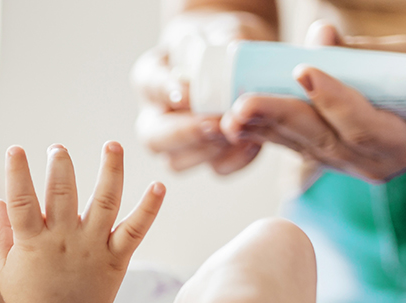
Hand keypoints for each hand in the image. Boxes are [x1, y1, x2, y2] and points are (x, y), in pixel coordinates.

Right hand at [0, 143, 164, 302]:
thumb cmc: (27, 302)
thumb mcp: (3, 270)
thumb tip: (0, 200)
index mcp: (32, 244)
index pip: (22, 201)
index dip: (17, 173)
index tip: (15, 149)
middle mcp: (63, 242)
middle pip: (63, 195)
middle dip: (61, 166)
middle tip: (59, 149)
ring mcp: (92, 250)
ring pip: (104, 203)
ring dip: (110, 171)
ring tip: (113, 145)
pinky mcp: (116, 261)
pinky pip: (135, 231)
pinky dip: (149, 209)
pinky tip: (159, 186)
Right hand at [132, 12, 274, 174]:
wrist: (239, 58)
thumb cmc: (225, 41)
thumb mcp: (223, 30)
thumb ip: (226, 38)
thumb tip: (232, 48)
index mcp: (152, 78)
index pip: (150, 85)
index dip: (166, 92)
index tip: (186, 92)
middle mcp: (156, 115)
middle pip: (153, 137)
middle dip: (185, 134)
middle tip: (214, 123)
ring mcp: (178, 142)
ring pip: (177, 162)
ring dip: (209, 151)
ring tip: (238, 132)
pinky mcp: (210, 156)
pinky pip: (216, 169)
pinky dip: (236, 159)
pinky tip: (254, 141)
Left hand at [220, 21, 405, 181]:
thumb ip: (362, 51)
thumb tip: (319, 34)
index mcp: (404, 143)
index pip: (362, 127)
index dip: (332, 99)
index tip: (303, 70)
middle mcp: (374, 164)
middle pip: (322, 140)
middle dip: (280, 118)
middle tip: (245, 103)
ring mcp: (346, 166)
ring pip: (300, 145)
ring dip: (261, 128)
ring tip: (231, 114)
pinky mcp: (324, 160)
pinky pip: (291, 146)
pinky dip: (263, 131)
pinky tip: (235, 121)